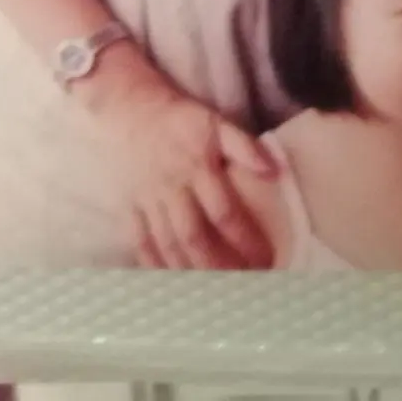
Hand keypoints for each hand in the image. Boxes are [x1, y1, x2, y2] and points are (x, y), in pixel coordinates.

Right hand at [82, 56, 276, 269]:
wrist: (126, 108)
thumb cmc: (177, 118)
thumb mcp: (214, 122)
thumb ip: (244, 147)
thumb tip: (275, 171)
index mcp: (197, 168)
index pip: (225, 213)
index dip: (246, 239)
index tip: (266, 258)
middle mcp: (171, 189)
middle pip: (195, 237)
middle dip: (220, 265)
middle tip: (243, 285)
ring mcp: (147, 202)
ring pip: (169, 245)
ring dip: (191, 272)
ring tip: (214, 293)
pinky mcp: (129, 208)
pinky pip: (141, 242)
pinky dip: (155, 266)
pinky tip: (170, 283)